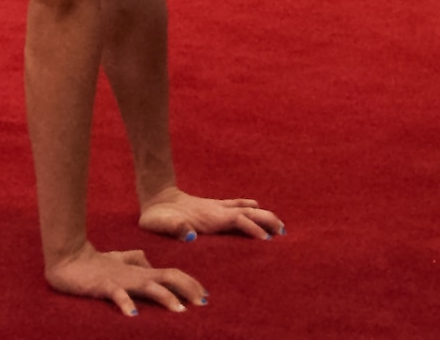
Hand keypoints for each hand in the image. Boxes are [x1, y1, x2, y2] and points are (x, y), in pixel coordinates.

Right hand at [45, 245, 206, 316]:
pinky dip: (126, 304)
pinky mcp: (104, 286)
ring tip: (179, 310)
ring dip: (165, 298)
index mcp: (142, 270)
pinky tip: (133, 315)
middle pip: (168, 277)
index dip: (190, 282)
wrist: (69, 259)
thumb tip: (150, 263)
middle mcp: (136, 274)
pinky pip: (117, 295)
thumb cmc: (96, 262)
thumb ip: (136, 259)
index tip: (205, 295)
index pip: (172, 273)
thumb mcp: (120, 260)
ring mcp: (121, 280)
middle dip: (187, 289)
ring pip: (148, 286)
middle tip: (203, 303)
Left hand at [140, 186, 285, 240]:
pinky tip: (257, 209)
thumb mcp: (161, 225)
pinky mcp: (214, 208)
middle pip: (249, 212)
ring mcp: (217, 208)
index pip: (239, 221)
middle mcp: (218, 211)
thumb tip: (190, 237)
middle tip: (283, 231)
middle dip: (267, 220)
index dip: (253, 229)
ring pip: (246, 208)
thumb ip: (176, 229)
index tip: (266, 240)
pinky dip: (251, 208)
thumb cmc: (158, 217)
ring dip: (263, 214)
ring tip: (279, 224)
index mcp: (210, 218)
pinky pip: (238, 206)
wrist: (156, 199)